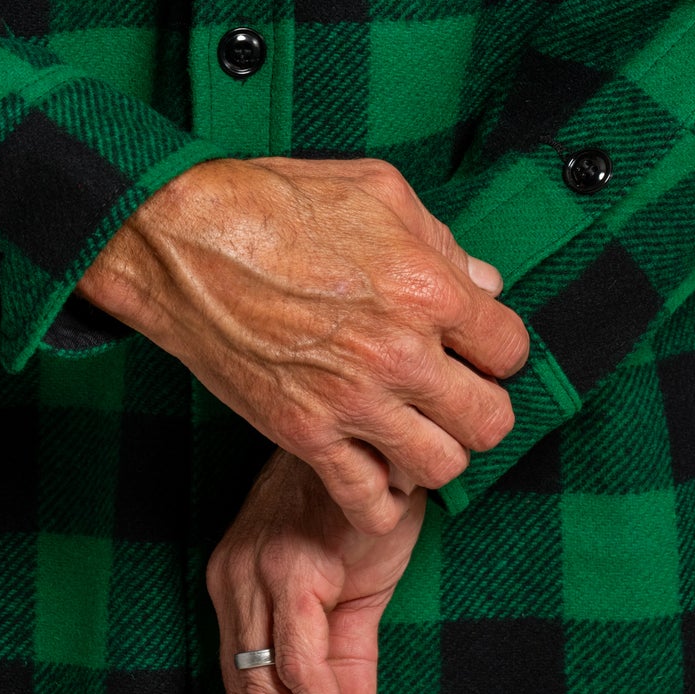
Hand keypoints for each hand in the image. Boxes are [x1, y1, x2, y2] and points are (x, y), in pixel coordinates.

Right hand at [78, 155, 527, 532]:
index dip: (494, 347)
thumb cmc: (276, 202)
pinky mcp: (304, 433)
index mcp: (427, 290)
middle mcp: (400, 354)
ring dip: (434, 452)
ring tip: (412, 428)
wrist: (184, 241)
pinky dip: (380, 498)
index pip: (510, 350)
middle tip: (451, 392)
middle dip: (479, 407)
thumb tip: (481, 282)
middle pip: (490, 421)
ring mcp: (352, 401)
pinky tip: (372, 468)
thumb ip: (440, 241)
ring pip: (441, 468)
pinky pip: (368, 502)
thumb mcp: (378, 191)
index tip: (471, 345)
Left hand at [206, 448, 425, 693]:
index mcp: (238, 585)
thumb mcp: (352, 600)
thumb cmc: (363, 511)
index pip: (240, 685)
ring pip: (265, 687)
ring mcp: (258, 574)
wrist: (384, 441)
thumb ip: (345, 666)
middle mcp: (235, 581)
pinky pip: (299, 659)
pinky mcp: (291, 568)